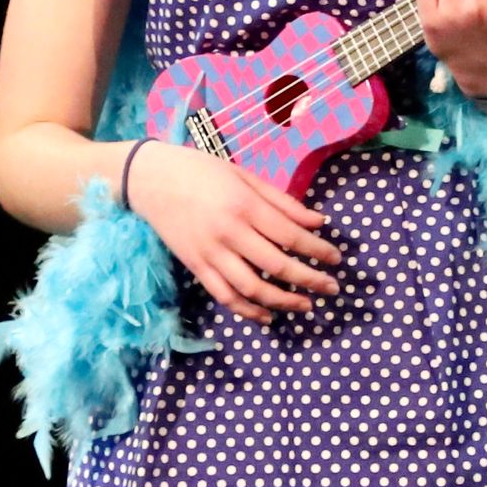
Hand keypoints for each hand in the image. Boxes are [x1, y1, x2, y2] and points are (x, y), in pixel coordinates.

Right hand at [127, 141, 343, 324]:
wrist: (150, 180)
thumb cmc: (201, 171)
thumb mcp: (244, 176)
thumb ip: (282, 202)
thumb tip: (318, 222)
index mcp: (244, 205)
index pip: (290, 236)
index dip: (317, 251)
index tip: (336, 259)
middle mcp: (229, 233)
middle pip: (277, 266)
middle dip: (310, 280)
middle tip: (332, 288)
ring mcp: (210, 254)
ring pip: (252, 289)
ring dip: (283, 302)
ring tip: (306, 306)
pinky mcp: (196, 267)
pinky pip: (225, 296)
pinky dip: (248, 311)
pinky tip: (268, 316)